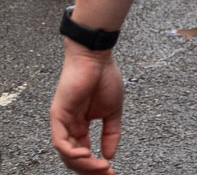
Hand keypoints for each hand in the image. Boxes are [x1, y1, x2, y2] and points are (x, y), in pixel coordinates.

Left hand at [49, 42, 123, 172]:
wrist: (96, 58)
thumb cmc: (104, 78)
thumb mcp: (113, 111)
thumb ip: (111, 133)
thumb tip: (110, 155)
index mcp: (80, 127)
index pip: (85, 153)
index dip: (96, 166)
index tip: (112, 173)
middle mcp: (68, 127)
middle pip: (74, 158)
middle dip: (90, 170)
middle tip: (107, 174)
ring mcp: (61, 122)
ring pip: (66, 153)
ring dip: (83, 164)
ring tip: (100, 167)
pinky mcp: (57, 116)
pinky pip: (60, 141)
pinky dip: (71, 152)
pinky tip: (86, 155)